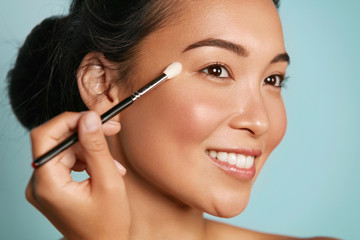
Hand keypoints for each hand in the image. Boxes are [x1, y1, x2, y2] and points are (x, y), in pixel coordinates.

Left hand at [26, 111, 129, 239]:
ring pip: (64, 150)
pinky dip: (86, 160)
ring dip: (89, 149)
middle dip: (85, 133)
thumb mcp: (109, 181)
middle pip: (56, 141)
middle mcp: (38, 185)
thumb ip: (97, 147)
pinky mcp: (51, 188)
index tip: (94, 118)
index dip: (69, 121)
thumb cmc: (108, 223)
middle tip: (110, 129)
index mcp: (48, 184)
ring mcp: (43, 187)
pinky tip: (104, 167)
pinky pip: (66, 162)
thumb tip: (89, 118)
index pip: (45, 136)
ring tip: (113, 162)